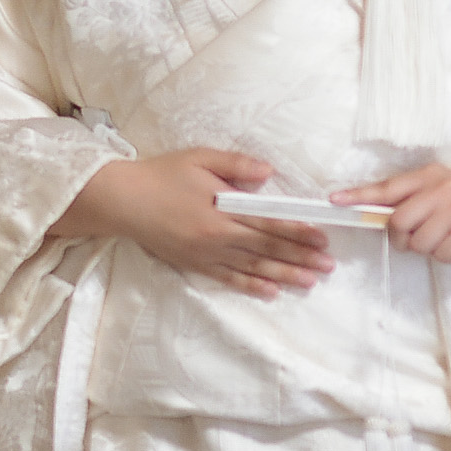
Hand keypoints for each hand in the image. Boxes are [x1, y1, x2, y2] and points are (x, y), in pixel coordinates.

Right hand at [53, 149, 334, 300]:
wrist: (122, 201)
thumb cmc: (162, 175)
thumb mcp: (199, 158)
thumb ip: (236, 165)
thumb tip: (269, 172)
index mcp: (220, 211)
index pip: (268, 223)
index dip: (298, 232)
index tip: (322, 238)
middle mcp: (216, 238)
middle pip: (266, 249)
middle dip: (299, 258)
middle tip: (328, 266)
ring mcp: (205, 255)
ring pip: (252, 268)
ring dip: (283, 275)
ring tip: (310, 282)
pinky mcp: (193, 264)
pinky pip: (227, 278)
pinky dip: (250, 286)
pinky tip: (270, 292)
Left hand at [336, 163, 450, 264]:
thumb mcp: (444, 186)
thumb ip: (414, 195)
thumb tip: (379, 213)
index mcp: (430, 176)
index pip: (388, 187)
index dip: (359, 195)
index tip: (336, 200)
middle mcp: (442, 190)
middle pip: (398, 222)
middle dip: (400, 237)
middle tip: (413, 237)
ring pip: (418, 243)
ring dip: (426, 248)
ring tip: (444, 237)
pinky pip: (441, 254)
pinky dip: (446, 255)